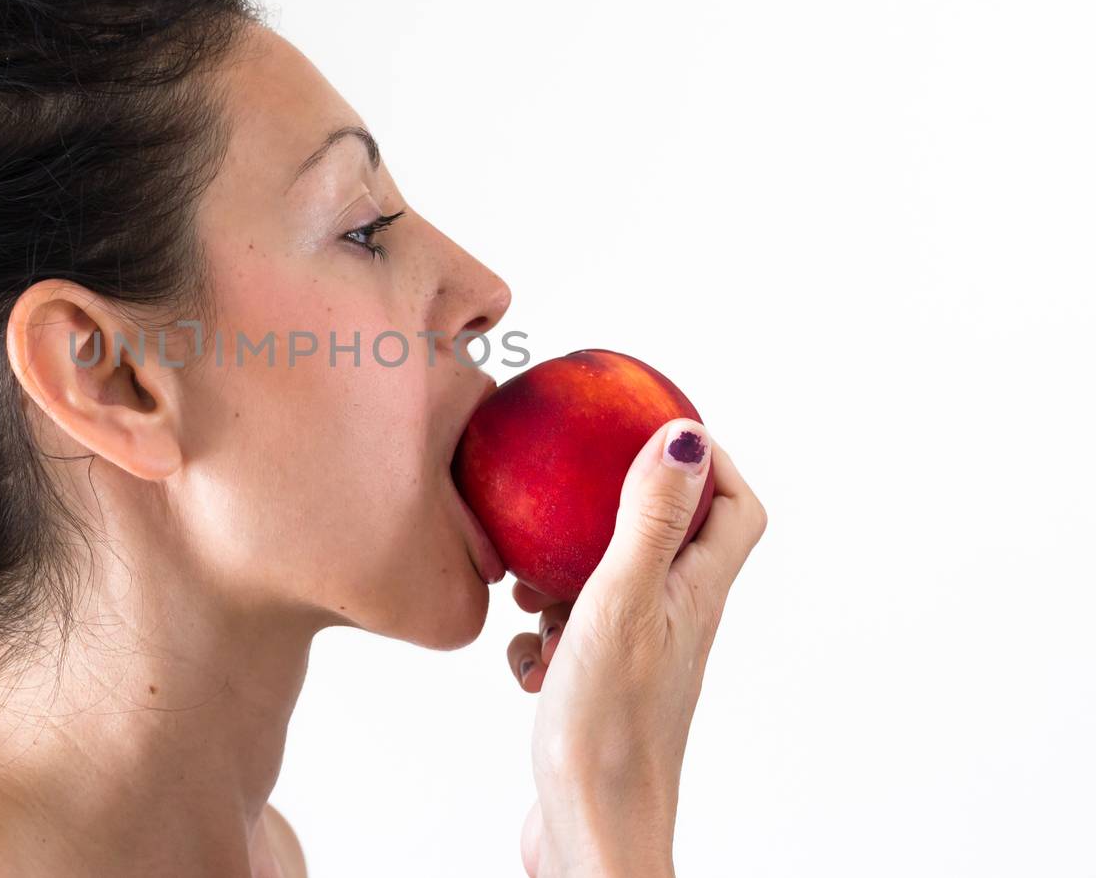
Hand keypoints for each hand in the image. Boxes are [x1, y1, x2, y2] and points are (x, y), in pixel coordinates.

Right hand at [506, 419, 766, 877]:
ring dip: (565, 578)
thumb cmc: (610, 724)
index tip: (658, 429)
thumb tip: (683, 435)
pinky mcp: (602, 693)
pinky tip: (524, 659)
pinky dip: (544, 636)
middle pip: (670, 542)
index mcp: (698, 595)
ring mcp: (641, 660)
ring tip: (528, 591)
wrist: (593, 831)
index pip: (737, 510)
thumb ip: (649, 519)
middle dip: (618, 510)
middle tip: (569, 499)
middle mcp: (679, 623)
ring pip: (610, 589)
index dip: (712, 462)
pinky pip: (574, 639)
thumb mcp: (622, 600)